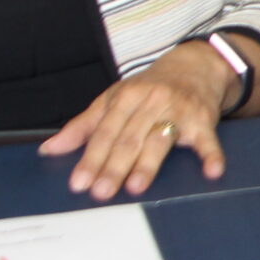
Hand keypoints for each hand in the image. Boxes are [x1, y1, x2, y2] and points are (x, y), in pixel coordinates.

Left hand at [40, 41, 229, 199]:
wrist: (195, 66)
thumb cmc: (149, 89)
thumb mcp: (113, 100)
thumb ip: (83, 126)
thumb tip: (49, 150)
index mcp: (125, 97)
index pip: (104, 132)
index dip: (91, 158)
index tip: (79, 183)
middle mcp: (151, 102)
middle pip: (130, 138)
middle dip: (114, 166)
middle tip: (101, 193)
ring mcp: (179, 110)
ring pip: (160, 140)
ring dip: (149, 163)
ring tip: (135, 187)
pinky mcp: (204, 120)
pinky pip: (207, 140)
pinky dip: (211, 155)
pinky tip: (211, 172)